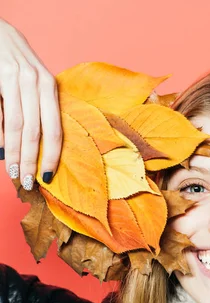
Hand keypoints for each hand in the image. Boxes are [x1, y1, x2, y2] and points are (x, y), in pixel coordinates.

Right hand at [0, 19, 61, 189]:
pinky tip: (1, 152)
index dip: (51, 156)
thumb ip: (41, 110)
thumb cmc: (19, 64)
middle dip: (31, 161)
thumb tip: (43, 149)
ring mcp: (13, 78)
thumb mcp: (37, 83)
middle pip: (34, 132)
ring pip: (15, 126)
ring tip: (13, 171)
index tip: (47, 177)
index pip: (55, 130)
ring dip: (14, 153)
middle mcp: (34, 82)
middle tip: (27, 182)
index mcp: (50, 87)